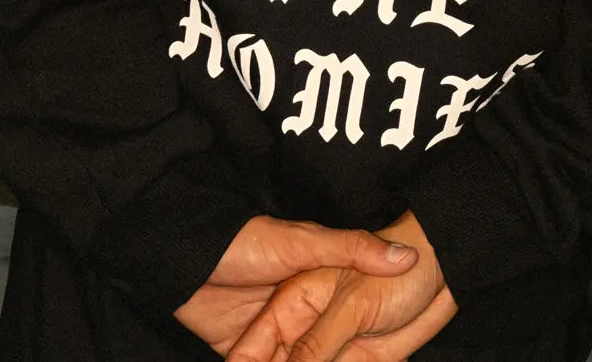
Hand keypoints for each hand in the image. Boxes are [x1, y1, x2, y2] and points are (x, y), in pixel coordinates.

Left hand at [174, 215, 417, 354]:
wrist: (184, 257)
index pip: (347, 317)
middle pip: (322, 349)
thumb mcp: (305, 243)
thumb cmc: (246, 242)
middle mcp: (295, 313)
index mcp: (314, 284)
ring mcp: (268, 336)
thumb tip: (407, 256)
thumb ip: (353, 250)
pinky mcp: (240, 354)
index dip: (367, 338)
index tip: (390, 346)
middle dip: (336, 358)